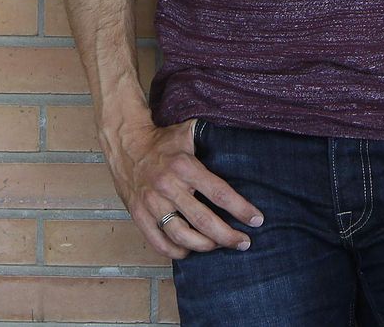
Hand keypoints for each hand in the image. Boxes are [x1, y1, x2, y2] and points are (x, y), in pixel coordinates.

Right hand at [106, 119, 263, 258]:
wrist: (126, 144)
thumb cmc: (163, 140)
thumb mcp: (190, 132)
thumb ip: (213, 139)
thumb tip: (244, 145)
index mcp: (185, 166)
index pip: (219, 193)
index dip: (241, 209)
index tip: (257, 220)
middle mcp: (168, 186)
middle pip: (203, 221)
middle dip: (227, 236)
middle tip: (244, 242)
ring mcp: (151, 203)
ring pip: (181, 235)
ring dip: (205, 246)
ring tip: (220, 246)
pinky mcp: (138, 214)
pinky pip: (157, 241)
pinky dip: (175, 251)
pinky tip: (189, 250)